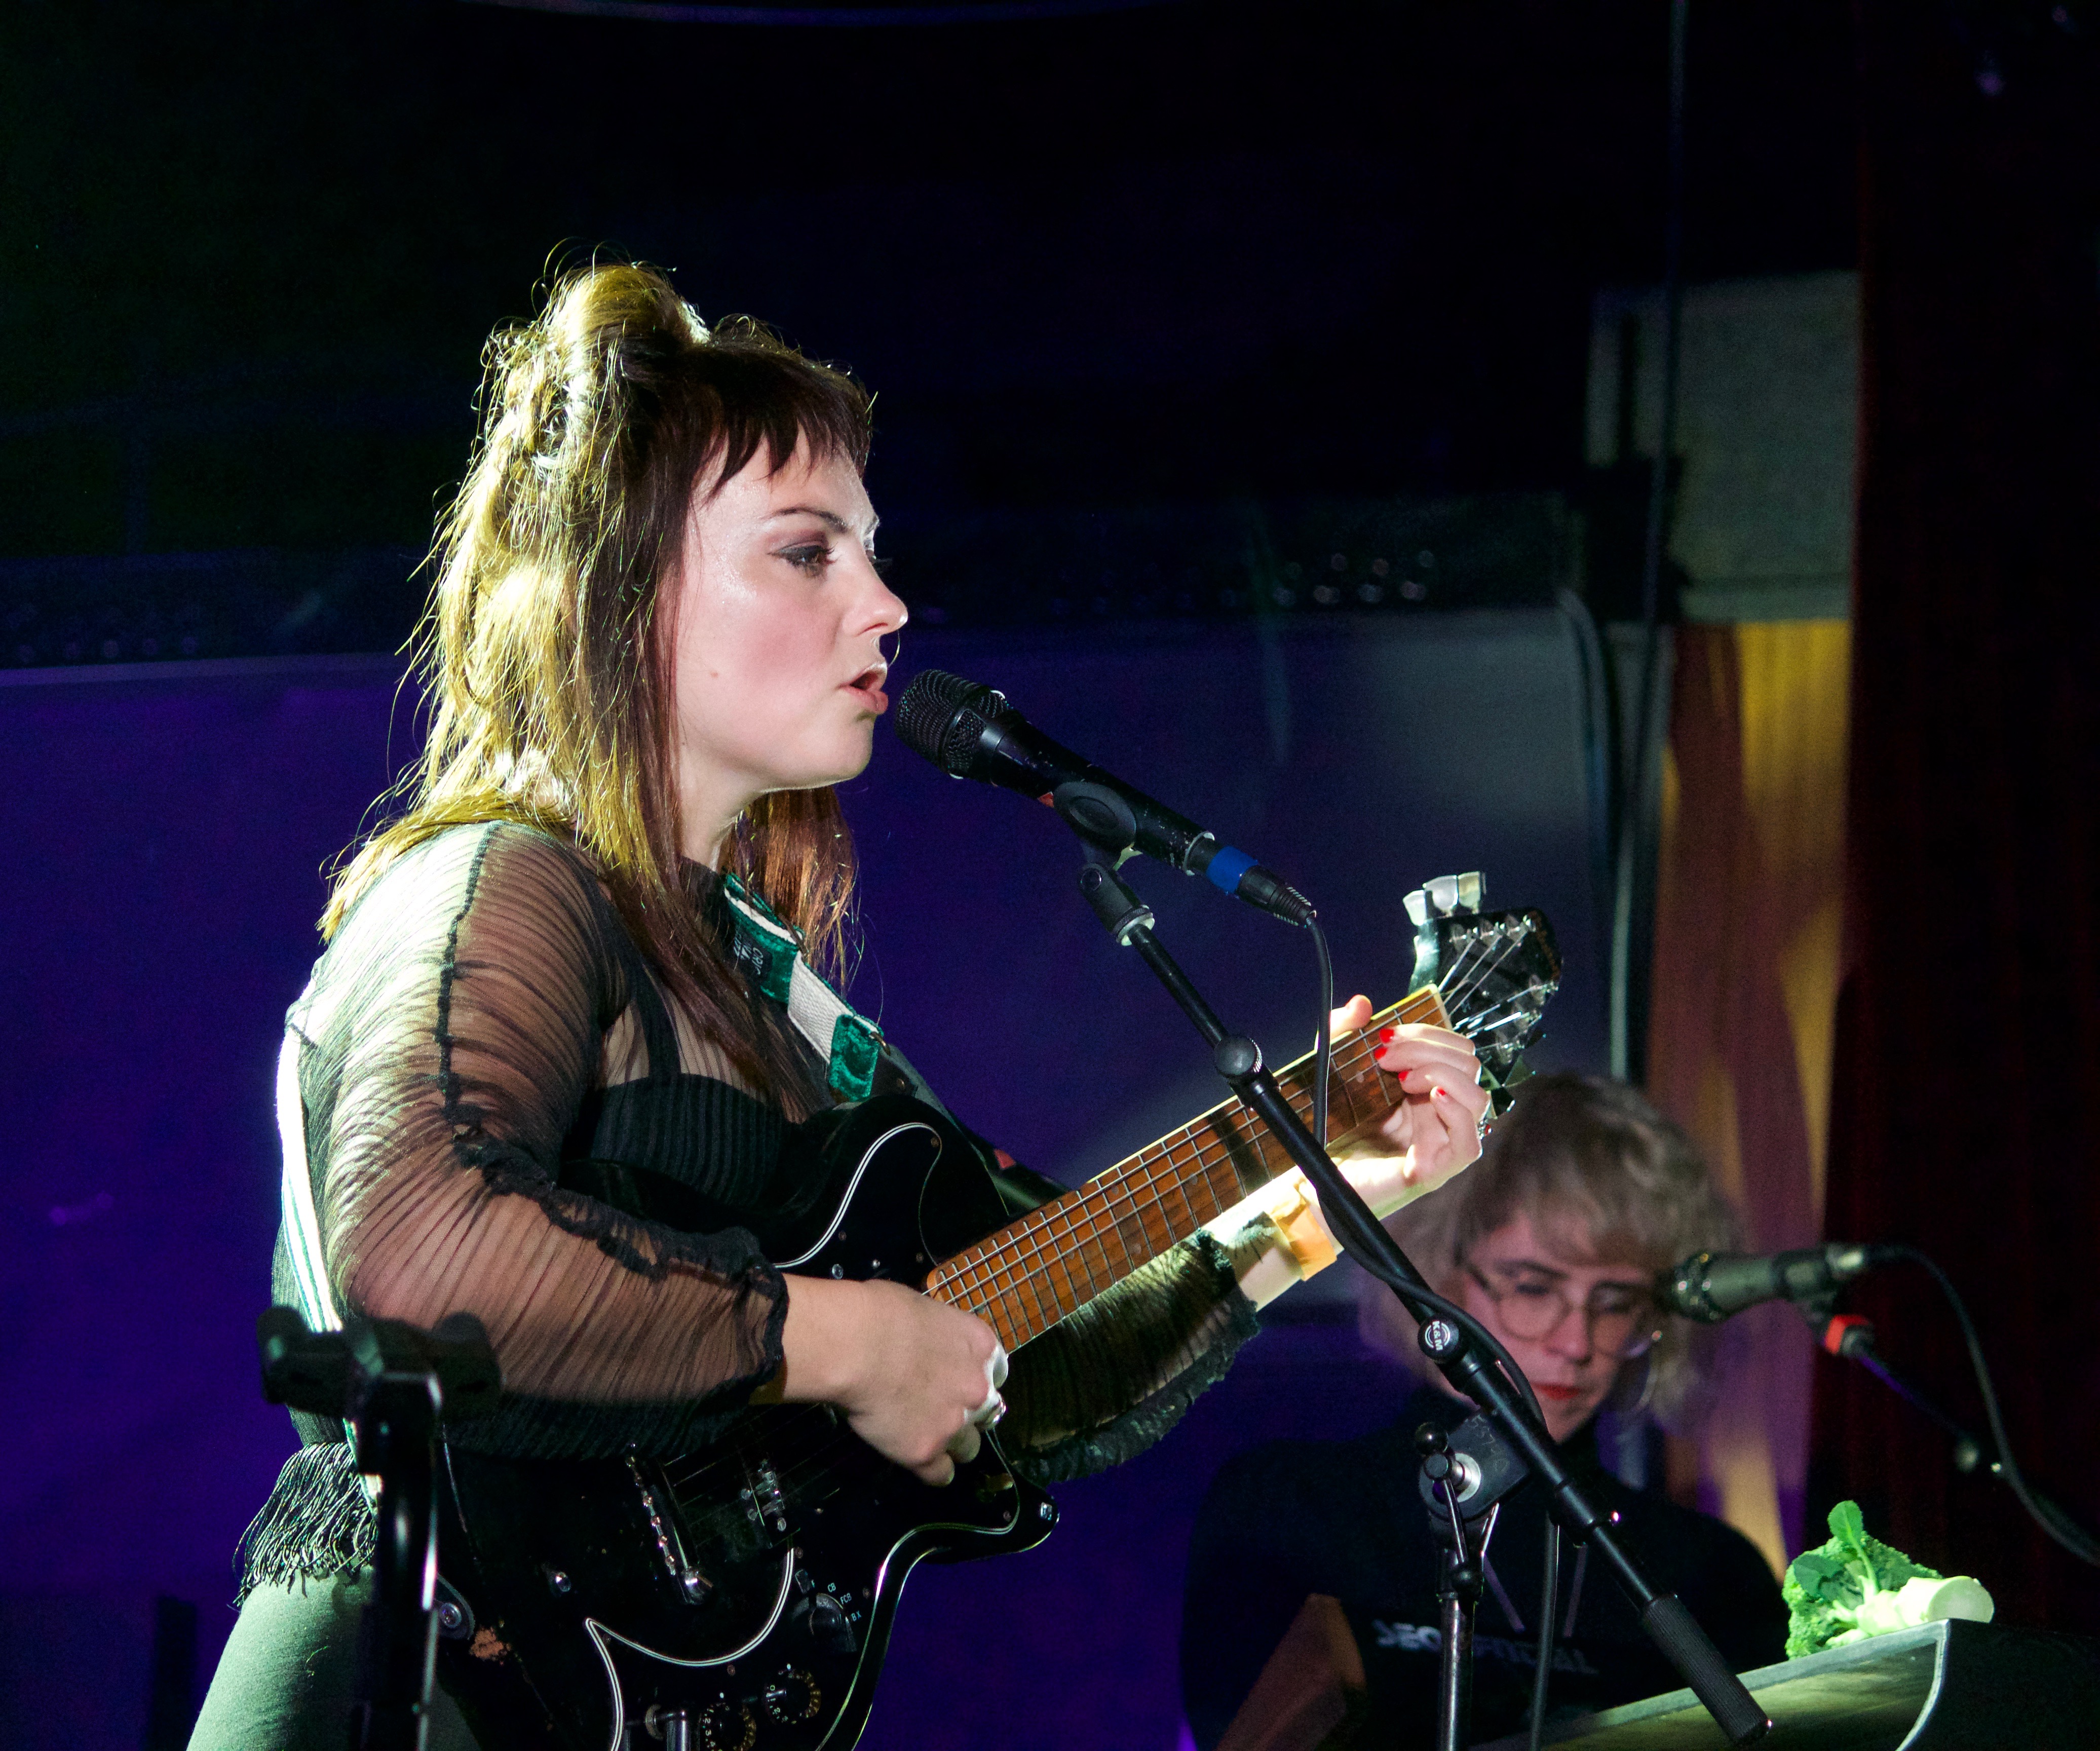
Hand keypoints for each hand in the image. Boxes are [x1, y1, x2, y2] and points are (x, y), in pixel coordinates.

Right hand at [768, 1276, 1005, 1485]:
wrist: (856, 1345)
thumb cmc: (880, 1313)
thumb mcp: (924, 1312)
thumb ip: (937, 1337)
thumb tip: (924, 1343)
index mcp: (981, 1347)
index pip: (997, 1373)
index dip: (976, 1378)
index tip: (959, 1381)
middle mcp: (977, 1389)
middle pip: (988, 1413)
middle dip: (969, 1414)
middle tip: (941, 1411)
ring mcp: (954, 1424)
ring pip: (969, 1448)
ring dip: (952, 1444)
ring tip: (928, 1438)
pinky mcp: (925, 1452)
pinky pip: (940, 1475)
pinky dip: (930, 1470)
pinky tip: (917, 1460)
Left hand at [1324, 993, 1488, 1214]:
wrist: (1312, 1180)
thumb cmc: (1327, 1130)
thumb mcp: (1329, 1071)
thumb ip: (1341, 1034)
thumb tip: (1363, 1004)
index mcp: (1425, 1088)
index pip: (1454, 1049)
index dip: (1427, 1034)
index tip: (1385, 1037)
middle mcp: (1440, 1114)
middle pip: (1469, 1066)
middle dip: (1429, 1050)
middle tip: (1385, 1059)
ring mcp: (1441, 1143)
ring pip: (1477, 1098)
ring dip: (1441, 1075)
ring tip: (1402, 1081)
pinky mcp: (1434, 1171)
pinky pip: (1469, 1143)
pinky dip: (1457, 1113)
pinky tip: (1433, 1097)